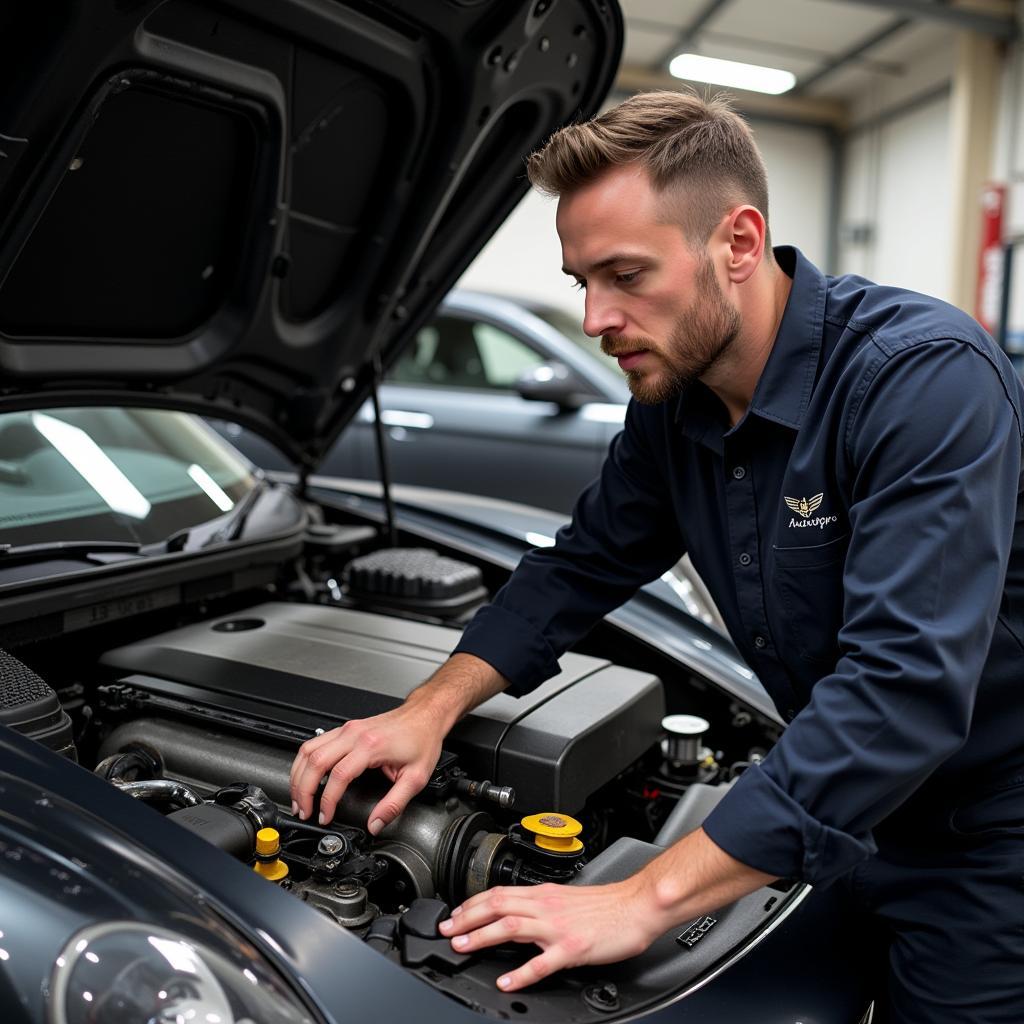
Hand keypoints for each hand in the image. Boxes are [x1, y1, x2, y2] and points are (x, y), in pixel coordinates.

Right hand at [289, 701, 444, 832]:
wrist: (424, 715)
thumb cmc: (421, 739)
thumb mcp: (416, 777)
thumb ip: (394, 804)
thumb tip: (376, 824)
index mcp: (371, 746)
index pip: (338, 776)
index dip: (327, 800)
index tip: (324, 816)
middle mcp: (355, 734)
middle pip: (315, 761)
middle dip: (303, 790)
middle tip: (303, 811)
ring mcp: (348, 729)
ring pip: (309, 749)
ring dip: (299, 775)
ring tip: (299, 797)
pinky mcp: (346, 728)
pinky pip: (315, 742)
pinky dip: (305, 761)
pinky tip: (304, 775)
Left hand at [437, 879, 659, 991]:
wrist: (637, 905)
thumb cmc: (607, 904)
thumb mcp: (567, 897)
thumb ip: (542, 904)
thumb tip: (520, 913)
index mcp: (544, 893)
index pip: (499, 893)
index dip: (472, 903)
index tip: (455, 914)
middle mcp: (546, 906)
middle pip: (497, 906)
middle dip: (466, 918)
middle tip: (446, 930)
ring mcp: (557, 927)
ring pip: (510, 927)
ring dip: (481, 937)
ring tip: (462, 947)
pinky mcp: (572, 948)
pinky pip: (541, 962)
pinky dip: (520, 973)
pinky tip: (506, 982)